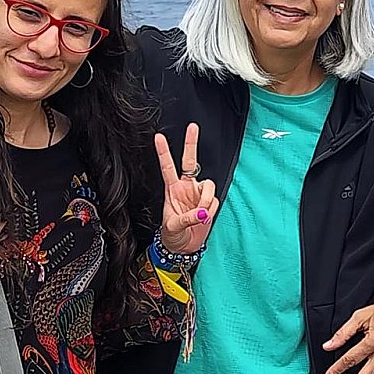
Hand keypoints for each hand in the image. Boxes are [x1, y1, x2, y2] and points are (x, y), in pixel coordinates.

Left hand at [155, 123, 219, 255]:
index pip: (167, 167)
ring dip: (206, 200)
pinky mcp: (209, 202)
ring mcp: (198, 193)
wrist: (183, 247)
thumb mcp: (173, 227)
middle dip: (191, 144)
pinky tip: (204, 216)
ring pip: (209, 185)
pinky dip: (211, 209)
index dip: (163, 153)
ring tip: (201, 214)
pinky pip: (214, 200)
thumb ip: (187, 218)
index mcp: (172, 190)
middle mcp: (186, 187)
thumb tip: (202, 211)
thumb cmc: (172, 235)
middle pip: (190, 161)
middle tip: (192, 127)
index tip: (159, 138)